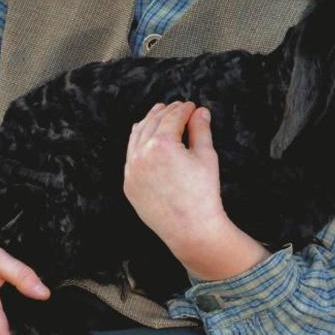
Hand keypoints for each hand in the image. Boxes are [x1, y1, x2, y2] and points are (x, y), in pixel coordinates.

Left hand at [124, 101, 265, 278]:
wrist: (191, 229)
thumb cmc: (203, 193)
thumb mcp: (206, 157)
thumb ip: (201, 130)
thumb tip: (200, 111)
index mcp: (160, 144)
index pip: (172, 118)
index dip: (183, 109)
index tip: (190, 105)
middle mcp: (140, 154)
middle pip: (152, 123)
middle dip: (165, 112)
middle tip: (176, 106)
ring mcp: (131, 170)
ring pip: (136, 137)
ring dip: (148, 123)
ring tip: (159, 114)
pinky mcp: (128, 183)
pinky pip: (131, 156)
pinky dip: (138, 142)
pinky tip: (145, 137)